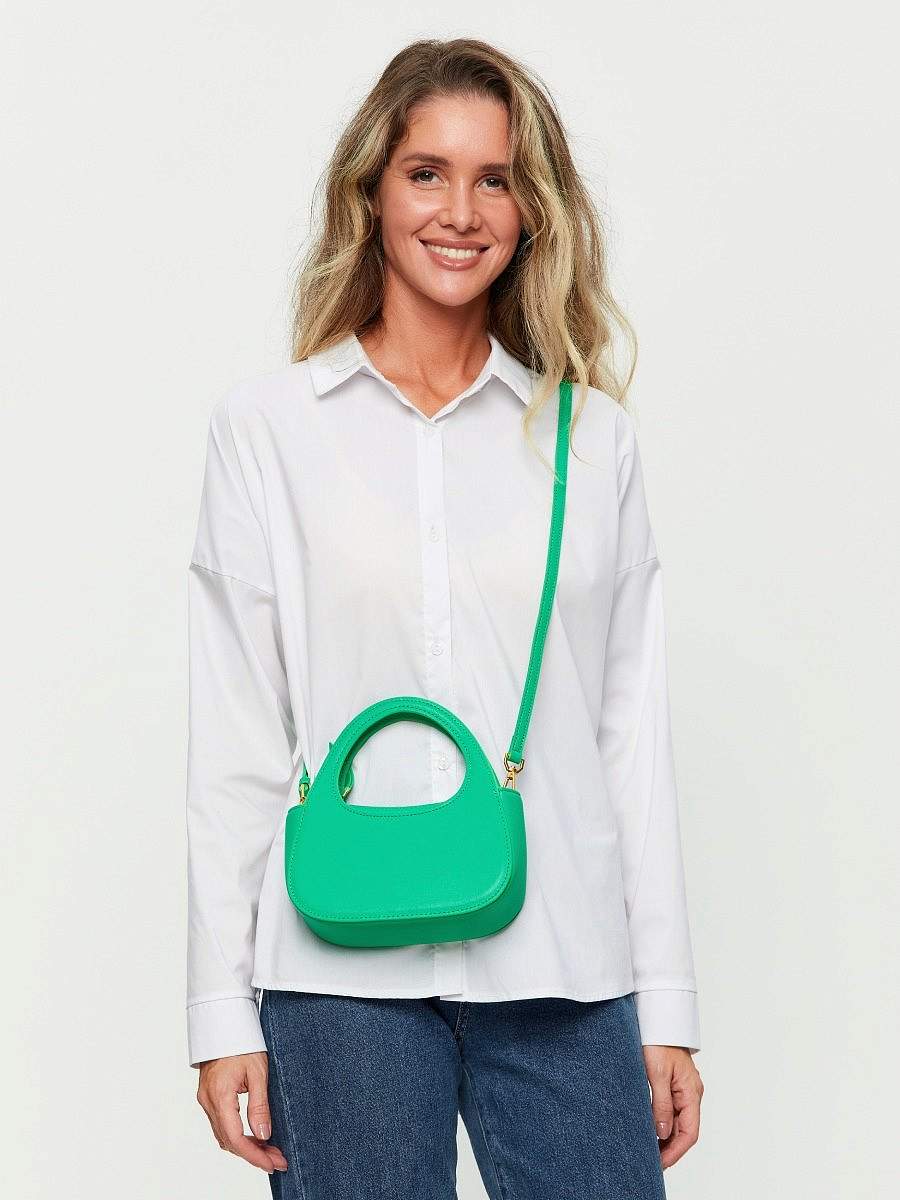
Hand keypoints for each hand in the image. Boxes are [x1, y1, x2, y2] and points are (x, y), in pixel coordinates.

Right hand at [196, 1051, 288, 1174]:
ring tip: (270, 1151)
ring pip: (224, 1135)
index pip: (235, 1138)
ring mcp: (206, 1100)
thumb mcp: (258, 1072)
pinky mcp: (210, 1097)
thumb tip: (264, 1135)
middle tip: (277, 1160)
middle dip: (253, 1154)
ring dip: (246, 1146)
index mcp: (220, 1095)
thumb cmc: (242, 1042)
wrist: (225, 1023)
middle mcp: (209, 1101)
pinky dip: (238, 1135)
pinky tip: (254, 1137)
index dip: (254, 1155)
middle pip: (229, 1141)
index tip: (272, 1163)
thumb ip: (260, 1106)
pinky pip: (222, 1125)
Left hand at [641, 1045, 703, 1168]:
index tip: (661, 1164)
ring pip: (678, 1121)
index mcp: (692, 1092)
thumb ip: (661, 1104)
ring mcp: (683, 1089)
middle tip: (651, 1162)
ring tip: (649, 1150)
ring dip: (665, 1137)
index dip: (676, 1151)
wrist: (657, 1018)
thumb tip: (663, 1133)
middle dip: (670, 1148)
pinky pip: (671, 1110)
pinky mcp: (673, 1084)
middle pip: (684, 1130)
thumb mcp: (657, 1074)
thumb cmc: (658, 1041)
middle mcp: (691, 1093)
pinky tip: (651, 1129)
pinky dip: (662, 1123)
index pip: (689, 1132)